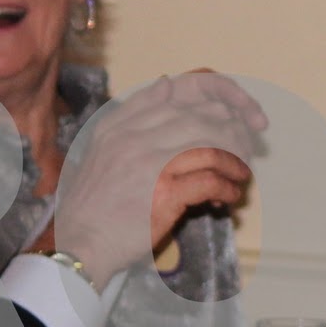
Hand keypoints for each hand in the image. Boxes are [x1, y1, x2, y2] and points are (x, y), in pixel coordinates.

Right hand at [53, 71, 265, 284]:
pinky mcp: (166, 194)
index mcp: (119, 126)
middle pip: (198, 120)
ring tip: (241, 174)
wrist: (82, 243)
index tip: (226, 120)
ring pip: (210, 147)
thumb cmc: (93, 202)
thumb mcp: (102, 148)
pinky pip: (210, 180)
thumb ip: (132, 114)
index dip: (208, 107)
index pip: (175, 99)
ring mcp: (151, 164)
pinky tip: (230, 196)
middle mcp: (135, 139)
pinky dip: (227, 187)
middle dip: (229, 132)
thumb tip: (166, 82)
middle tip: (243, 148)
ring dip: (233, 161)